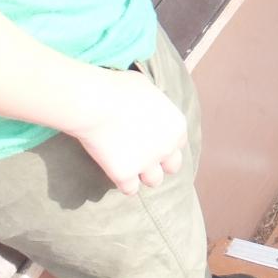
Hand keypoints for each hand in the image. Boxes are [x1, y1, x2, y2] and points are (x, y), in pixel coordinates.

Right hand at [67, 68, 187, 194]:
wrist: (98, 103)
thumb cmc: (121, 88)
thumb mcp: (148, 89)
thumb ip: (154, 103)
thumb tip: (148, 103)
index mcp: (177, 125)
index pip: (179, 142)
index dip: (166, 141)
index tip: (153, 139)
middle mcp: (167, 147)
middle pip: (173, 166)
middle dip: (161, 163)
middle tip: (144, 158)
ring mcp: (147, 163)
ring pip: (154, 181)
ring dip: (144, 176)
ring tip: (131, 168)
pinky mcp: (125, 174)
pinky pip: (130, 189)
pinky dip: (124, 184)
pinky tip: (116, 174)